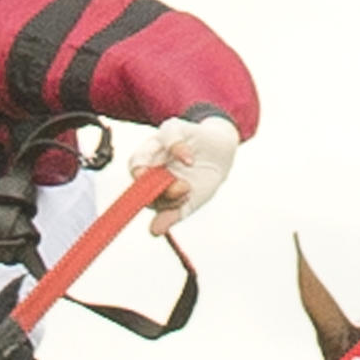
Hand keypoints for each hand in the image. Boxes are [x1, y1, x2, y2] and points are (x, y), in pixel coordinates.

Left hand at [129, 113, 238, 233]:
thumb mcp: (190, 200)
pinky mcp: (173, 128)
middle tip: (179, 197)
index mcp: (149, 179)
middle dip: (154, 187)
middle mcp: (150, 159)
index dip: (140, 196)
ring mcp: (159, 142)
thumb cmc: (201, 178)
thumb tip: (154, 231)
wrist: (222, 154)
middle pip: (138, 170)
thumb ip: (172, 213)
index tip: (150, 206)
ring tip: (185, 186)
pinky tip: (189, 161)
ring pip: (147, 152)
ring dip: (163, 170)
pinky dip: (178, 150)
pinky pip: (169, 136)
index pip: (136, 188)